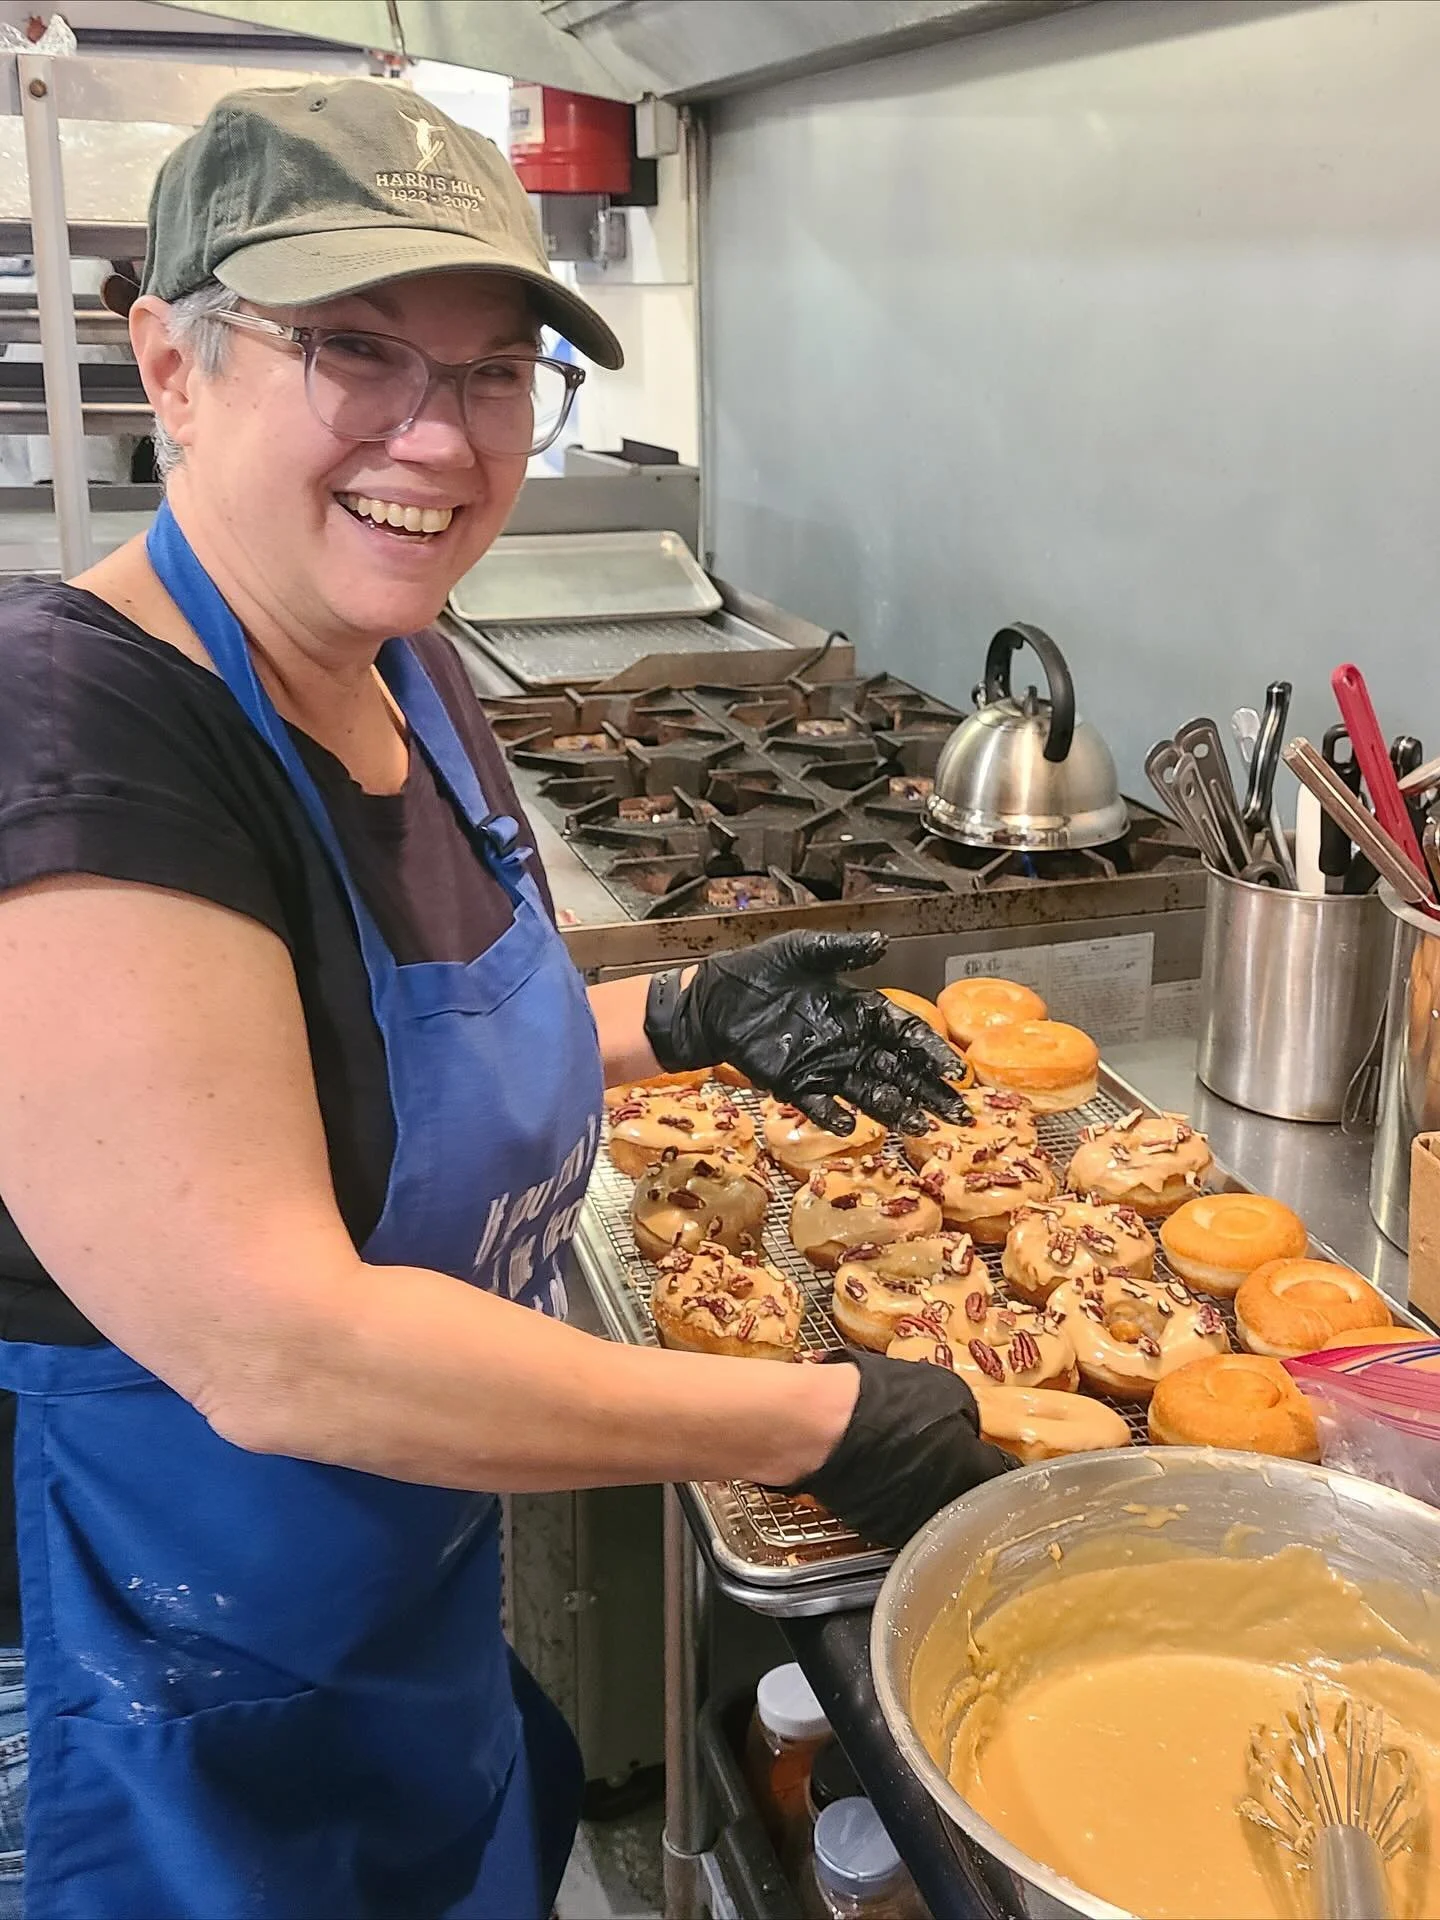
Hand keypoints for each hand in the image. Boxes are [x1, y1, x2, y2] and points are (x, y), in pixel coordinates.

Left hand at [642, 930, 965, 1132]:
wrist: (715, 999)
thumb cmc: (761, 970)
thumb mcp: (803, 951)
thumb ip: (842, 950)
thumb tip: (882, 941)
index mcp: (859, 1010)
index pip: (906, 1034)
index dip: (931, 1052)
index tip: (954, 1070)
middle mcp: (850, 1042)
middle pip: (900, 1071)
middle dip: (930, 1091)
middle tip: (959, 1113)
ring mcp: (826, 1067)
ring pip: (872, 1092)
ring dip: (898, 1109)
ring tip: (923, 1126)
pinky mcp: (797, 1085)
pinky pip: (823, 1105)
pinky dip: (838, 1117)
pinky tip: (853, 1124)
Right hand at [776, 1351, 1015, 1547]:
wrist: (817, 1424)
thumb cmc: (887, 1400)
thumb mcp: (946, 1390)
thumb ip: (967, 1416)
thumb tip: (968, 1430)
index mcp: (976, 1475)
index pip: (1008, 1474)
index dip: (1006, 1458)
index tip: (1001, 1450)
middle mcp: (949, 1510)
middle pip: (970, 1495)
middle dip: (966, 1475)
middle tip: (952, 1448)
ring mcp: (909, 1525)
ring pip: (932, 1506)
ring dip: (930, 1487)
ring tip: (911, 1453)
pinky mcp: (873, 1527)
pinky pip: (896, 1508)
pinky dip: (895, 1492)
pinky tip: (880, 1464)